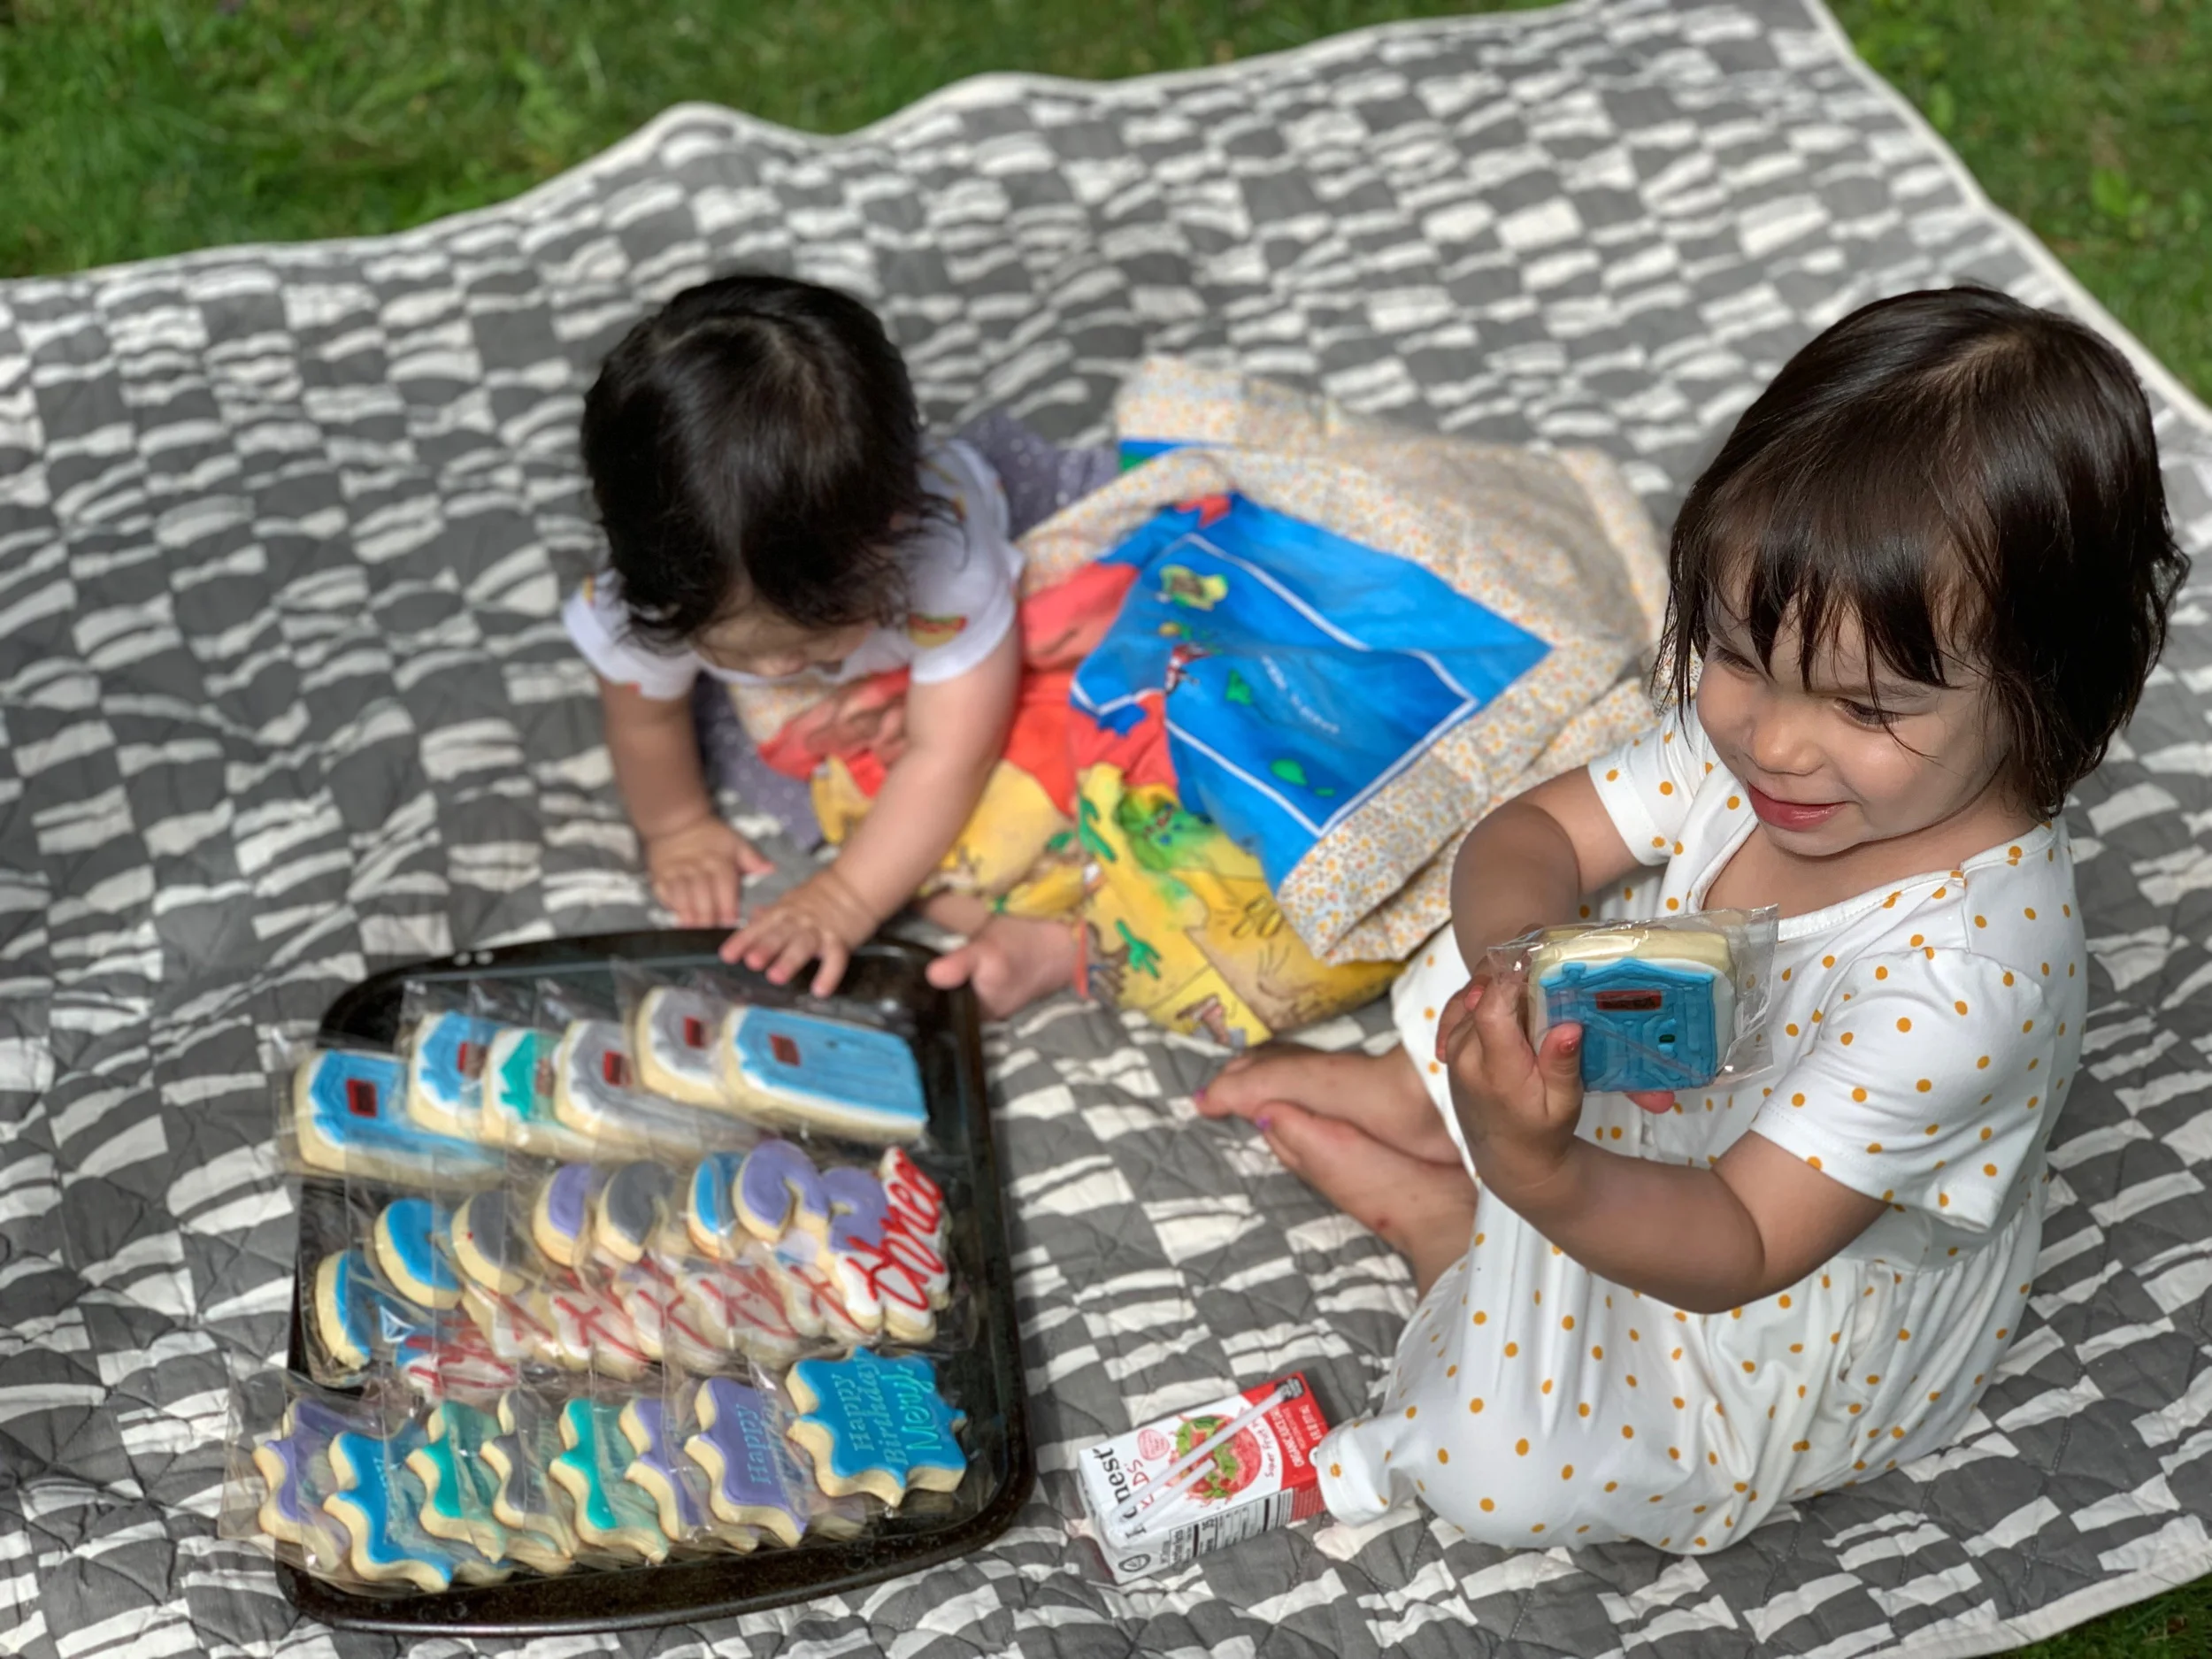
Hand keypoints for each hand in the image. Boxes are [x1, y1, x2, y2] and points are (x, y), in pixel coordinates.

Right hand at [644, 816, 773, 926]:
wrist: (677, 824)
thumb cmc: (710, 837)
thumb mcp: (734, 842)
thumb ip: (752, 859)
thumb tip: (770, 870)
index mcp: (718, 860)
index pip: (724, 885)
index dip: (726, 905)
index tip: (730, 921)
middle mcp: (697, 867)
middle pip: (702, 894)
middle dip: (707, 915)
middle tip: (712, 932)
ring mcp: (676, 872)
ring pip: (682, 895)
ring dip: (688, 913)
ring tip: (694, 929)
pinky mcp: (660, 876)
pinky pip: (664, 893)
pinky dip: (671, 906)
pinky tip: (678, 919)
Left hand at [718, 865, 878, 996]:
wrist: (856, 883)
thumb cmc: (823, 894)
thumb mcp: (793, 899)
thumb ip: (772, 913)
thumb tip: (753, 918)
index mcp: (784, 912)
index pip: (759, 926)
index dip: (743, 941)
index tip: (727, 956)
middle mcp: (799, 920)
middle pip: (780, 934)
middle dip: (765, 948)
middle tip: (751, 962)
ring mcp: (820, 930)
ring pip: (803, 945)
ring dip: (789, 961)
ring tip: (776, 977)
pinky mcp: (841, 939)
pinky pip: (835, 958)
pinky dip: (829, 974)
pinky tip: (820, 991)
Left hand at [1441, 975, 1585, 1209]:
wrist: (1508, 1157)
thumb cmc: (1542, 1131)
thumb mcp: (1563, 1104)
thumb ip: (1561, 1065)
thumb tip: (1569, 1027)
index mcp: (1495, 1070)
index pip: (1490, 1010)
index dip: (1511, 979)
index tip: (1537, 959)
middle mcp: (1466, 1055)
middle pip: (1481, 995)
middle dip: (1511, 973)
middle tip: (1545, 964)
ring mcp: (1455, 1048)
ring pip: (1472, 995)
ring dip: (1501, 983)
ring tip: (1534, 980)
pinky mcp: (1453, 1044)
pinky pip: (1462, 1006)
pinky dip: (1483, 993)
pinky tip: (1508, 994)